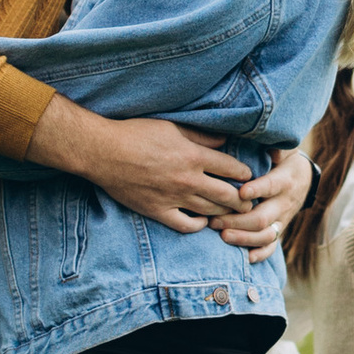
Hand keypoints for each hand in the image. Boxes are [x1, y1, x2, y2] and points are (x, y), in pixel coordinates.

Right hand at [30, 97, 255, 229]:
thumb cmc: (136, 134)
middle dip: (243, 200)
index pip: (233, 169)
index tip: (248, 176)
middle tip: (249, 202)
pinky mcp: (158, 211)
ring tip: (232, 214)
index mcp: (194, 156)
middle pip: (228, 196)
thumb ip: (201, 136)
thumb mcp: (172, 127)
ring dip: (225, 213)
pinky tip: (203, 222)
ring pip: (210, 212)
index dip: (245, 174)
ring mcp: (174, 198)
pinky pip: (185, 225)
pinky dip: (198, 226)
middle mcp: (189, 180)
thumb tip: (224, 141)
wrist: (104, 152)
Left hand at [221, 145, 311, 257]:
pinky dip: (260, 254)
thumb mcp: (282, 149)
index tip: (241, 193)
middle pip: (263, 217)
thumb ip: (274, 147)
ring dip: (244, 238)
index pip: (272, 186)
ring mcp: (282, 220)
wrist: (303, 178)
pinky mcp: (279, 231)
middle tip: (215, 220)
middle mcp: (284, 203)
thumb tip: (267, 143)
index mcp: (285, 181)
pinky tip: (245, 258)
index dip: (258, 190)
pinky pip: (272, 247)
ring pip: (265, 235)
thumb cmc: (283, 159)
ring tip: (222, 236)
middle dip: (238, 221)